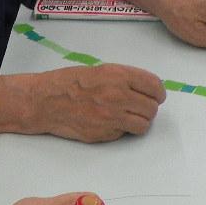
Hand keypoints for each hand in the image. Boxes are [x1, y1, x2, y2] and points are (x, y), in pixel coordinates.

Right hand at [24, 64, 164, 142]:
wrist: (47, 101)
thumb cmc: (70, 83)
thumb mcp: (101, 70)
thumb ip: (125, 79)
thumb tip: (146, 89)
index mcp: (119, 76)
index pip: (155, 87)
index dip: (158, 93)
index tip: (156, 96)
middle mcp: (118, 97)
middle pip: (152, 108)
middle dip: (149, 109)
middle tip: (140, 108)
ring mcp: (111, 118)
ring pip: (143, 125)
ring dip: (139, 122)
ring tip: (128, 117)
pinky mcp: (104, 134)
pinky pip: (124, 134)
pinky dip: (121, 130)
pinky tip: (109, 122)